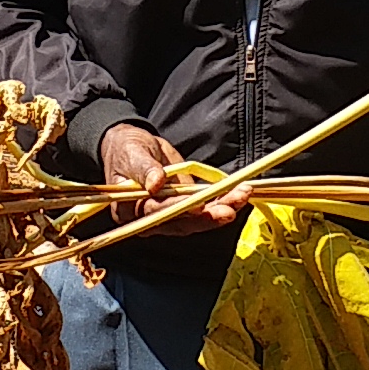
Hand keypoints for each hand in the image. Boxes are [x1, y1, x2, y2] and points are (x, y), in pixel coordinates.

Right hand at [97, 123, 242, 233]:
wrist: (134, 147)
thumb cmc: (126, 150)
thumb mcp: (132, 154)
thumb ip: (143, 169)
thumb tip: (154, 184)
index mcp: (130, 211)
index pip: (156, 213)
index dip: (178, 209)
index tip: (198, 204)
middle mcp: (151, 220)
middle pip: (182, 222)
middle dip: (208, 215)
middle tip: (230, 208)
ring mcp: (170, 216)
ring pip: (198, 219)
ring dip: (222, 208)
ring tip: (242, 195)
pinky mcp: (185, 207)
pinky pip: (206, 208)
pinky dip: (223, 201)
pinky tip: (240, 193)